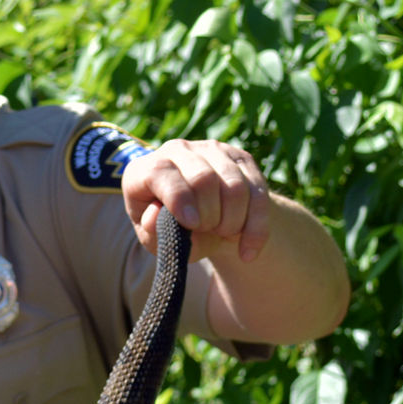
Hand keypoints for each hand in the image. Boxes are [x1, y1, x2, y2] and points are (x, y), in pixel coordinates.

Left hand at [123, 139, 271, 263]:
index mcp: (145, 170)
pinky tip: (247, 252)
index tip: (192, 224)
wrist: (200, 224)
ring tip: (222, 234)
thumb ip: (152, 231)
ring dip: (233, 221)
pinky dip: (256, 228)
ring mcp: (211, 151)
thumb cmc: (169, 231)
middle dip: (210, 215)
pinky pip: (258, 193)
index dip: (179, 197)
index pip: (161, 172)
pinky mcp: (241, 160)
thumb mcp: (154, 239)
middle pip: (203, 177)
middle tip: (207, 232)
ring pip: (234, 185)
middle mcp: (177, 151)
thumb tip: (154, 217)